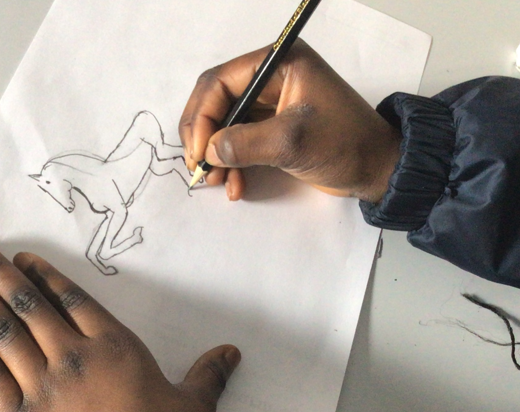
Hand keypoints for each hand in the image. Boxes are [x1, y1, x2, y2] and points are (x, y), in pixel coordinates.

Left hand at [0, 234, 239, 411]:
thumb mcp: (194, 407)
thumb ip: (208, 374)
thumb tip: (231, 354)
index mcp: (113, 348)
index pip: (70, 298)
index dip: (42, 274)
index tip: (19, 257)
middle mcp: (73, 357)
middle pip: (27, 304)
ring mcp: (43, 386)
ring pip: (3, 330)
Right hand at [179, 39, 401, 201]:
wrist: (378, 168)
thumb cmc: (345, 144)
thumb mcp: (292, 142)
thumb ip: (244, 144)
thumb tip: (208, 152)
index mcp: (278, 64)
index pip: (220, 82)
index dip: (202, 117)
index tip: (198, 152)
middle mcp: (270, 78)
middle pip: (217, 101)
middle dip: (205, 137)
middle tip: (200, 169)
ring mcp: (271, 103)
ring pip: (224, 124)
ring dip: (216, 155)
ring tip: (218, 181)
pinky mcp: (272, 127)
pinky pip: (238, 141)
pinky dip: (232, 163)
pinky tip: (234, 184)